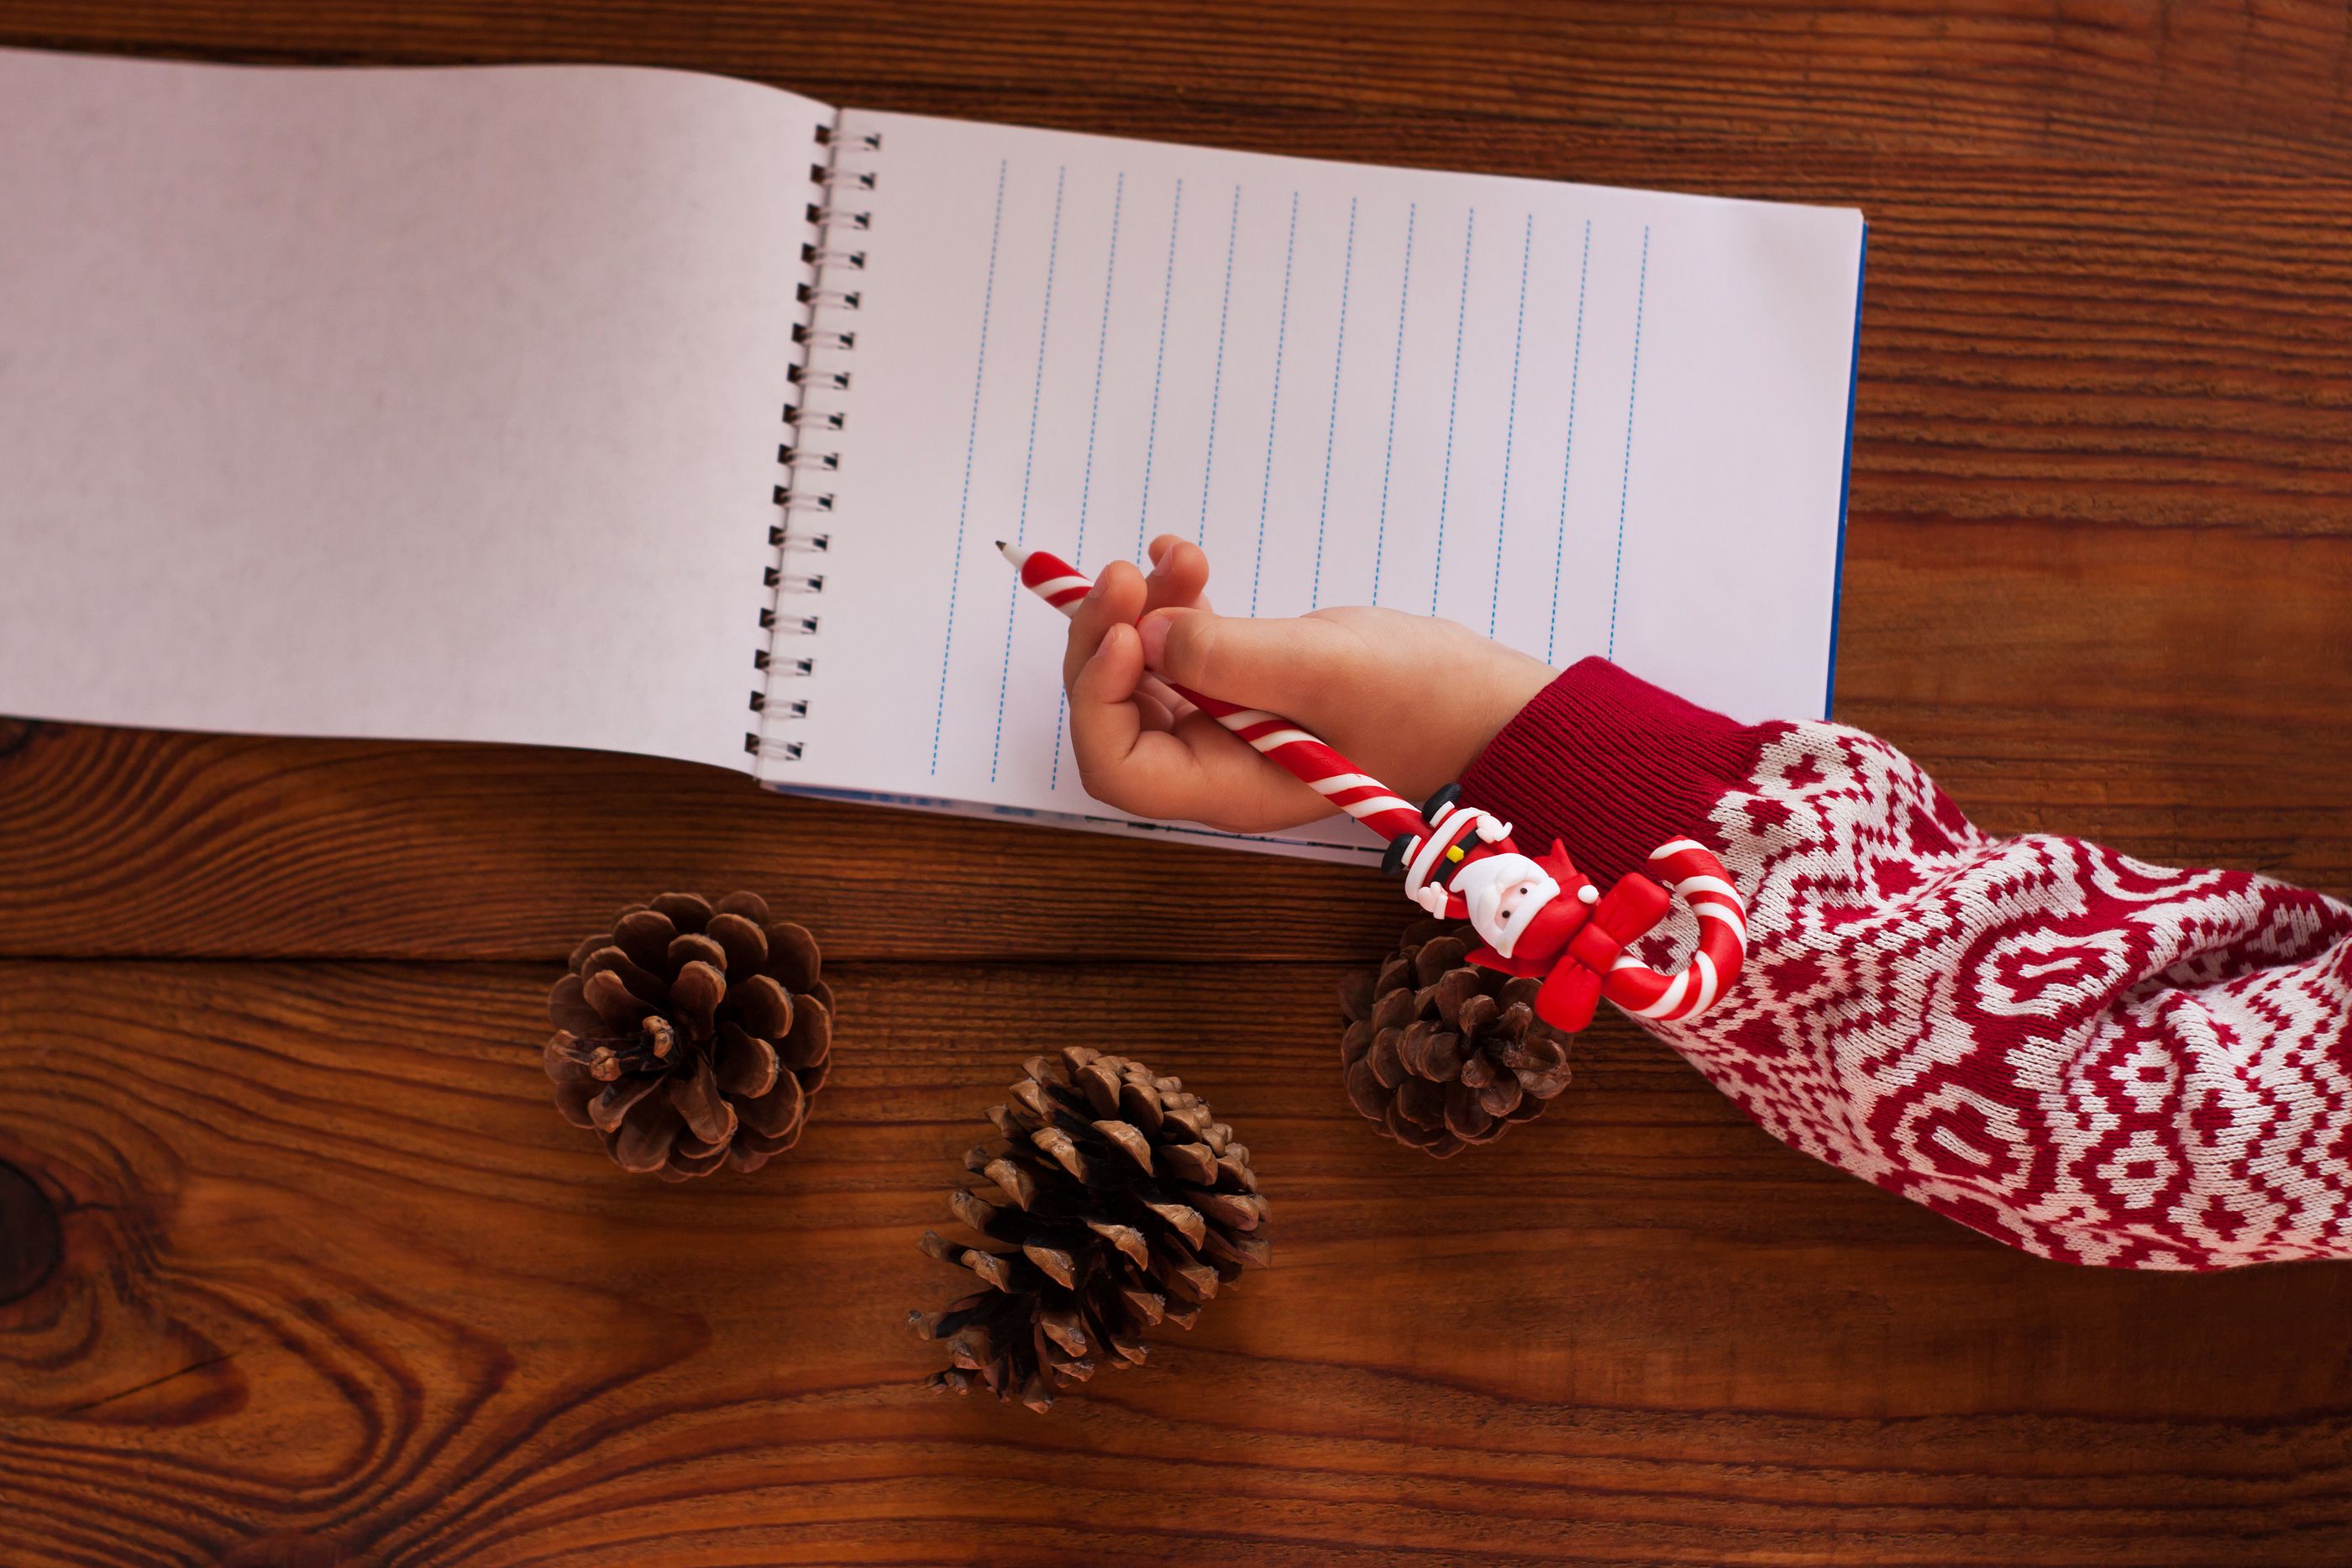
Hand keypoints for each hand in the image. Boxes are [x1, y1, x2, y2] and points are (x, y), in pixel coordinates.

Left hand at [1061, 535, 1554, 833]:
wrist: (1488, 701)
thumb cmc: (1424, 700)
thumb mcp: (1326, 671)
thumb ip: (1232, 657)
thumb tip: (1148, 635)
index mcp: (1225, 787)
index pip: (1116, 764)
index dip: (1099, 697)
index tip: (1129, 628)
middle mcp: (1214, 764)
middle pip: (1117, 710)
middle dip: (1112, 637)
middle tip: (1127, 572)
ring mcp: (1227, 724)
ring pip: (1145, 670)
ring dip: (1145, 608)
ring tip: (1181, 555)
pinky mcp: (1246, 685)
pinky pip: (1184, 646)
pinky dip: (1175, 601)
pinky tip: (1186, 557)